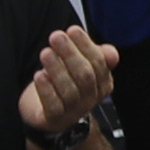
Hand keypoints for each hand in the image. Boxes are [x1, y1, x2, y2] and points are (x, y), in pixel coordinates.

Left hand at [21, 22, 117, 136]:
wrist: (48, 114)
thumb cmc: (66, 83)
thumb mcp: (81, 66)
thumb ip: (94, 55)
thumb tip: (110, 52)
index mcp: (103, 83)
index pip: (99, 63)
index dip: (86, 46)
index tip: (72, 30)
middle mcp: (92, 98)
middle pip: (85, 75)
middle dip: (70, 54)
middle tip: (56, 37)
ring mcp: (75, 111)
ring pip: (70, 91)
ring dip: (57, 69)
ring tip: (45, 53)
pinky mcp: (56, 120)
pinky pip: (53, 106)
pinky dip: (47, 90)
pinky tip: (39, 76)